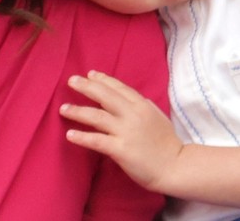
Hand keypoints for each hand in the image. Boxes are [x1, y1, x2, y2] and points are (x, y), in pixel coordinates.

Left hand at [60, 70, 182, 192]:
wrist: (175, 166)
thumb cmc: (166, 142)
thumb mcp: (155, 115)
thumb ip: (140, 105)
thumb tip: (124, 98)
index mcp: (141, 104)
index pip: (119, 87)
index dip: (103, 79)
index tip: (90, 74)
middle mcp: (132, 114)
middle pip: (104, 96)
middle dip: (86, 87)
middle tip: (71, 81)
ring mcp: (126, 131)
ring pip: (96, 116)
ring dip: (77, 111)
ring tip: (63, 109)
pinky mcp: (120, 149)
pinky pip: (97, 141)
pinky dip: (82, 137)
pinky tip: (70, 134)